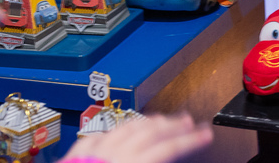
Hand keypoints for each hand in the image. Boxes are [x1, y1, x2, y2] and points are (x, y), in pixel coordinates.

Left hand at [61, 114, 213, 162]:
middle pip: (148, 132)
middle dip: (173, 124)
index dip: (189, 139)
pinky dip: (116, 130)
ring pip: (124, 128)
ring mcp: (89, 153)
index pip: (166, 148)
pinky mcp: (72, 157)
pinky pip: (99, 135)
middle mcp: (108, 156)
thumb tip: (168, 157)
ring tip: (162, 120)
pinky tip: (121, 128)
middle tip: (191, 121)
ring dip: (147, 122)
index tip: (205, 134)